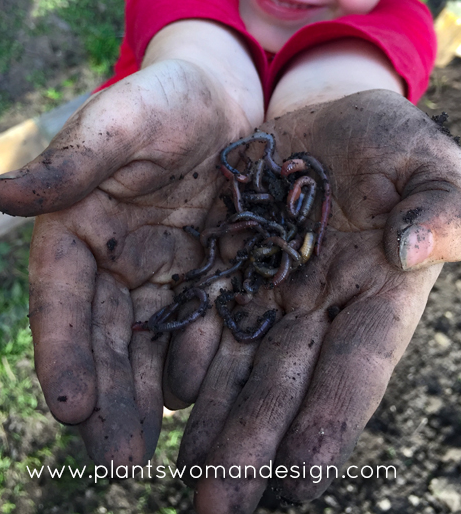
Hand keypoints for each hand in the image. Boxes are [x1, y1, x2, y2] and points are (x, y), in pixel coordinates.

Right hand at [0, 58, 256, 466]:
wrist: (225, 101)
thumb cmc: (166, 100)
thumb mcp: (123, 120)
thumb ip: (74, 161)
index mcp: (79, 227)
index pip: (61, 297)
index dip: (61, 350)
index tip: (68, 406)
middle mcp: (115, 262)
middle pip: (105, 337)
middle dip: (107, 397)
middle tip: (115, 461)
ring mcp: (163, 274)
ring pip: (150, 345)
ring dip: (149, 400)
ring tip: (155, 456)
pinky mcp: (208, 277)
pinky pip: (202, 329)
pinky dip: (201, 368)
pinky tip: (207, 407)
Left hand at [162, 90, 460, 513]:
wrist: (328, 122)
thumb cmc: (395, 143)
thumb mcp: (431, 164)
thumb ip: (442, 208)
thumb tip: (415, 249)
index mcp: (378, 293)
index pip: (356, 368)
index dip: (329, 423)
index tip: (300, 484)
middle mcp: (321, 304)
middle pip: (286, 381)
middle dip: (254, 444)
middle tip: (219, 506)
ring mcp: (272, 286)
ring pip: (241, 360)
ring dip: (214, 414)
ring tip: (183, 468)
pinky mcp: (232, 260)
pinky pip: (209, 311)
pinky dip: (190, 353)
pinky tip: (163, 393)